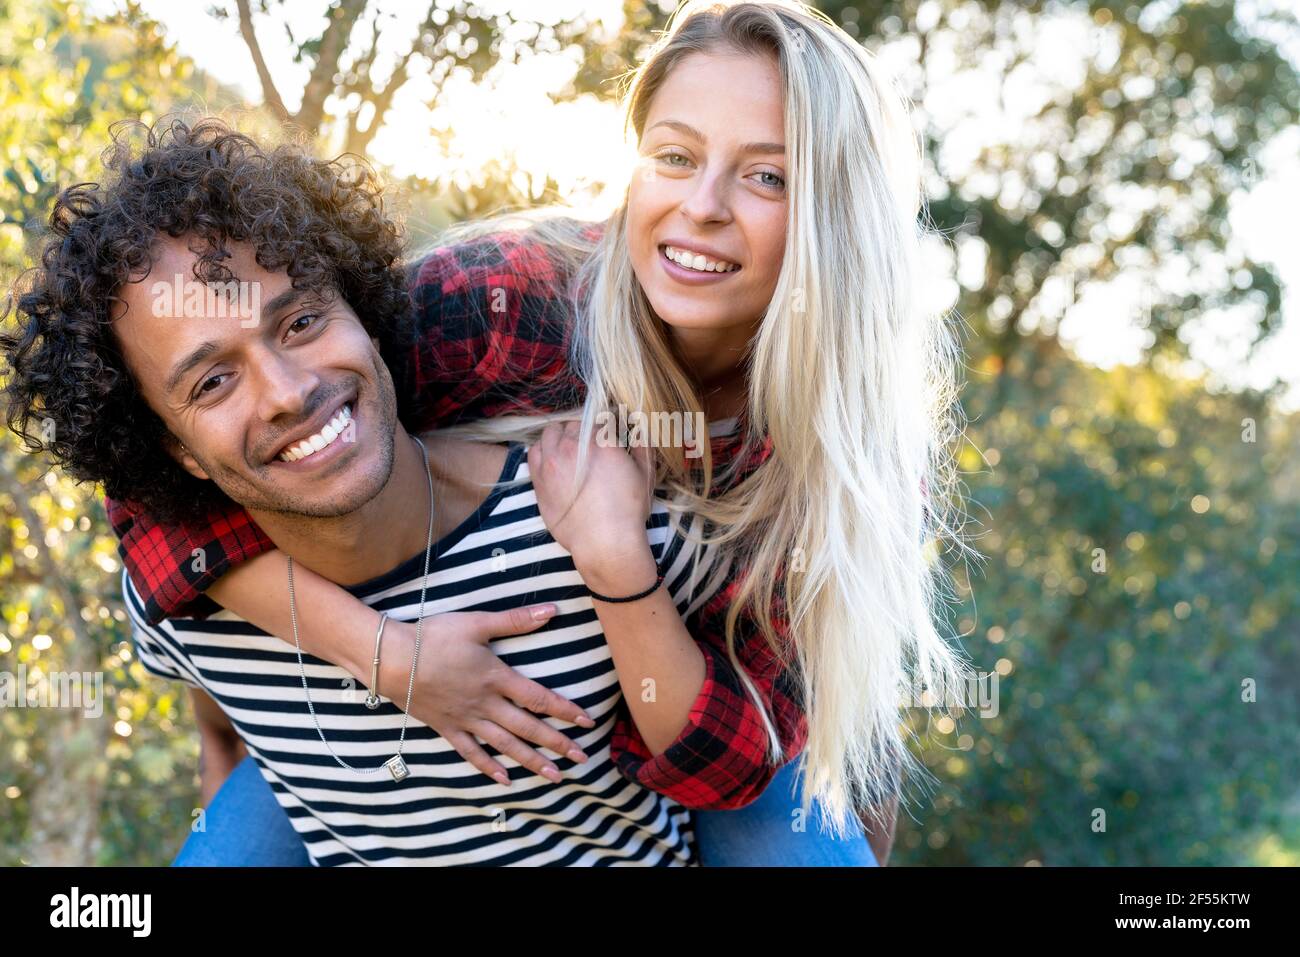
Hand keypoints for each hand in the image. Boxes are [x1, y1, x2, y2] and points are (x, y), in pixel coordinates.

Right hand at [378, 605, 596, 785]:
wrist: (392, 659)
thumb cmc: (434, 636)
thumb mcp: (477, 623)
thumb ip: (515, 620)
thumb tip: (552, 610)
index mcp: (497, 678)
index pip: (539, 698)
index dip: (565, 710)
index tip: (588, 722)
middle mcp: (486, 703)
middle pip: (528, 727)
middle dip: (556, 744)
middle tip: (581, 759)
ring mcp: (466, 719)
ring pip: (505, 745)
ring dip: (531, 761)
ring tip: (554, 776)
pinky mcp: (446, 727)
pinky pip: (471, 752)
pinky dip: (489, 767)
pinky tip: (505, 781)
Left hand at [527, 419, 654, 569]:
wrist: (605, 542)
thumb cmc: (628, 512)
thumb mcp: (645, 476)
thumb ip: (643, 448)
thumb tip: (641, 432)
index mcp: (602, 442)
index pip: (600, 422)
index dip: (605, 431)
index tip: (607, 441)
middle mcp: (575, 446)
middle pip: (574, 425)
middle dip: (583, 433)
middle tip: (590, 449)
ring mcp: (553, 461)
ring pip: (551, 433)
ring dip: (561, 436)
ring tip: (569, 449)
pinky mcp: (539, 478)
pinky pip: (534, 451)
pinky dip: (543, 449)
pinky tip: (552, 458)